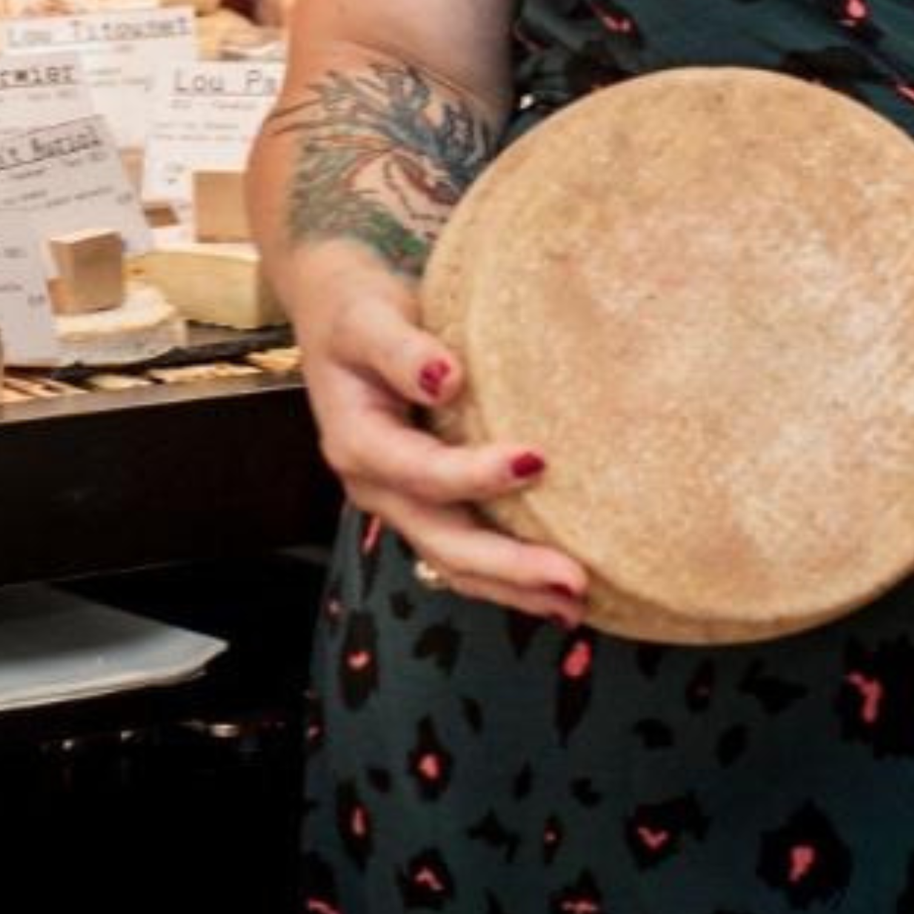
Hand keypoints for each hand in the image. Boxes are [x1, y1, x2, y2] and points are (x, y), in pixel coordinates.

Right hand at [281, 247, 589, 622]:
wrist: (337, 313)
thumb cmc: (355, 309)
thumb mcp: (368, 317)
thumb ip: (402, 350)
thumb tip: (448, 377)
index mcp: (357, 443)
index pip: (421, 471)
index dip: (475, 475)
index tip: (538, 461)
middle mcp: (375, 486)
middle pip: (442, 540)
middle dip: (508, 568)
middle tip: (575, 581)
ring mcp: (399, 500)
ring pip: (453, 561)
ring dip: (512, 587)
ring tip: (575, 604)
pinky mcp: (423, 501)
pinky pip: (462, 550)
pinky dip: (505, 574)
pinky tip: (550, 587)